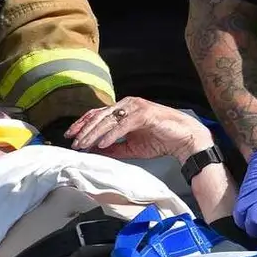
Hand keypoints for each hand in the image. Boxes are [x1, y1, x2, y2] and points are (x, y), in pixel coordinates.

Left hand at [65, 97, 211, 162]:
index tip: (71, 136)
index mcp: (124, 110)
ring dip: (94, 133)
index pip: (98, 115)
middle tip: (73, 142)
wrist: (185, 139)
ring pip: (108, 119)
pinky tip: (101, 144)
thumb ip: (115, 148)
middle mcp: (127, 105)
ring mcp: (135, 107)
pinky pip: (122, 125)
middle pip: (99, 115)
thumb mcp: (132, 147)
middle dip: (84, 129)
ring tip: (84, 144)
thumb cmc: (162, 140)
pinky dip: (110, 134)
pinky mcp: (143, 113)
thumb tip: (96, 152)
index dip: (83, 125)